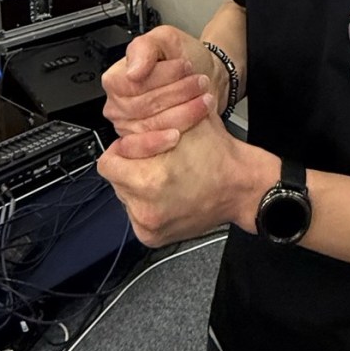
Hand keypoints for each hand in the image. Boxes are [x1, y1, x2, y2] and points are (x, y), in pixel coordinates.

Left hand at [97, 111, 271, 246]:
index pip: (107, 163)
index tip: (141, 146)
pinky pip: (136, 214)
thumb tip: (128, 113)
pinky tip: (168, 193)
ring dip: (138, 185)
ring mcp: (149, 226)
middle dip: (132, 166)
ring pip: (125, 197)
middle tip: (157, 160)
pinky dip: (147, 203)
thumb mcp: (186, 122)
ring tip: (166, 176)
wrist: (242, 187)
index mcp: (150, 179)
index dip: (125, 149)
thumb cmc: (219, 155)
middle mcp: (145, 209)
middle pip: (116, 180)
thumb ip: (152, 117)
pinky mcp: (154, 237)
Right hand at [101, 26, 216, 146]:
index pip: (131, 84)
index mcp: (116, 79)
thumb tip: (132, 72)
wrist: (207, 76)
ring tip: (204, 98)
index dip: (162, 76)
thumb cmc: (185, 58)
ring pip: (153, 124)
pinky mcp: (146, 143)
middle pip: (143, 106)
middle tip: (200, 82)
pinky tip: (193, 122)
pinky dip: (180, 129)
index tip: (185, 66)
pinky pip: (157, 144)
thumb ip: (145, 48)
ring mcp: (130, 127)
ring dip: (185, 110)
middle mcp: (118, 105)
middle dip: (178, 92)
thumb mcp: (166, 39)